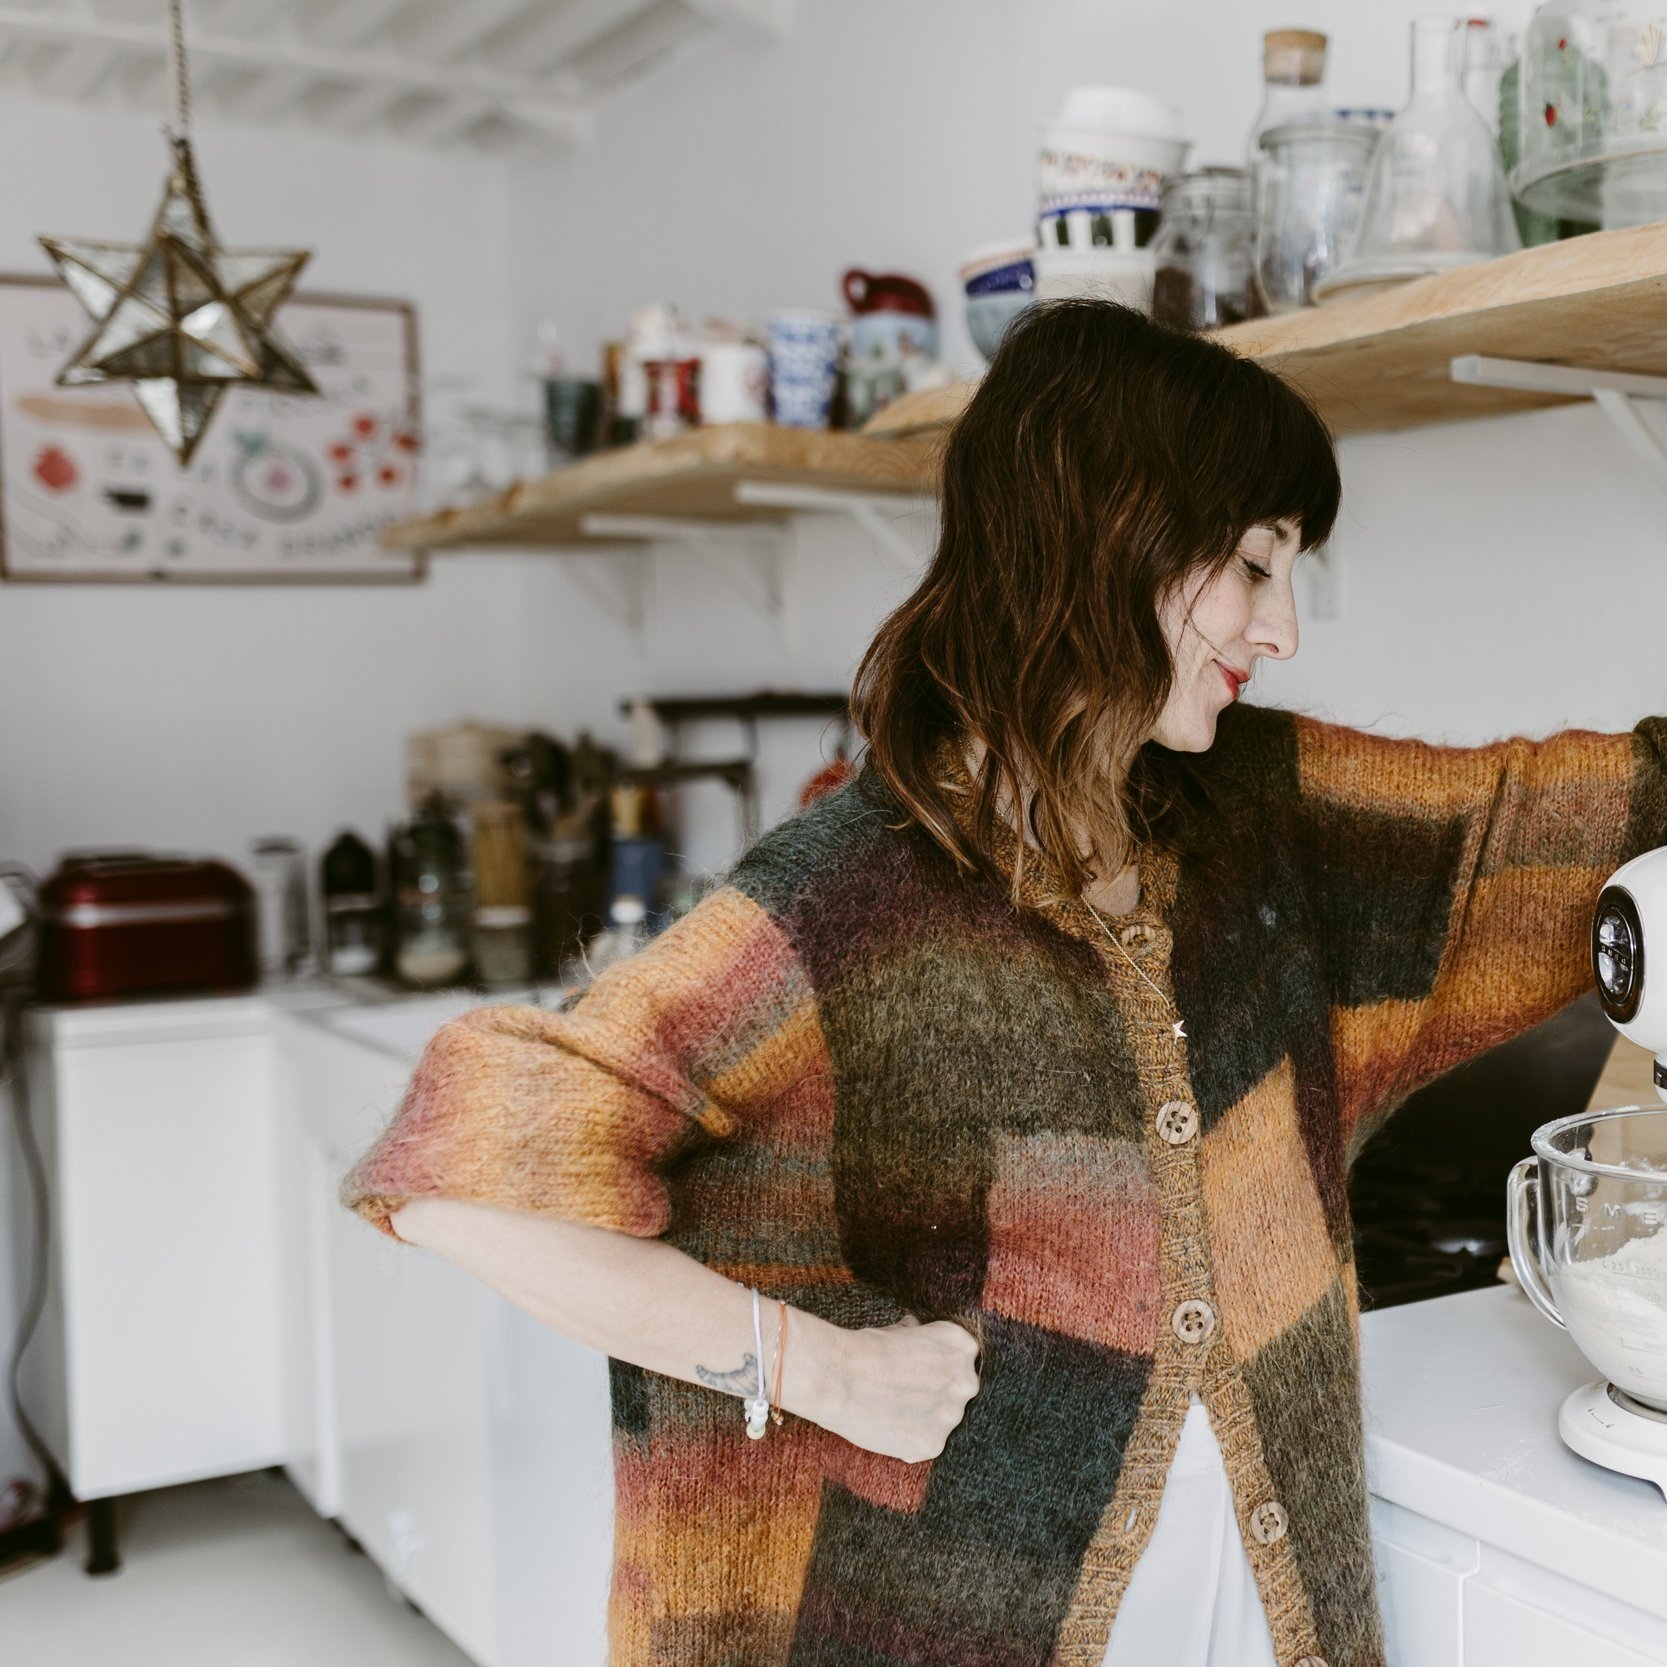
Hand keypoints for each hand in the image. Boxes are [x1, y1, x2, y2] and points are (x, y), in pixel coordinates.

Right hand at [797, 1312, 981, 1462]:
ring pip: (943, 1418)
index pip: (961, 1356)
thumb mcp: (898, 1330)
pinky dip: (909, 1439)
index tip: (919, 1366)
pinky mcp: (932, 1445)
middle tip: (906, 1390)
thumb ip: (918, 1335)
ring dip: (924, 1416)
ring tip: (892, 1409)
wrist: (839, 1378)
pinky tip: (888, 1426)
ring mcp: (951, 1416)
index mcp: (962, 1346)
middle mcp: (965, 1381)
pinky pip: (926, 1442)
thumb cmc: (864, 1349)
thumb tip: (915, 1329)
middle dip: (936, 1390)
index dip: (937, 1361)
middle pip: (958, 1389)